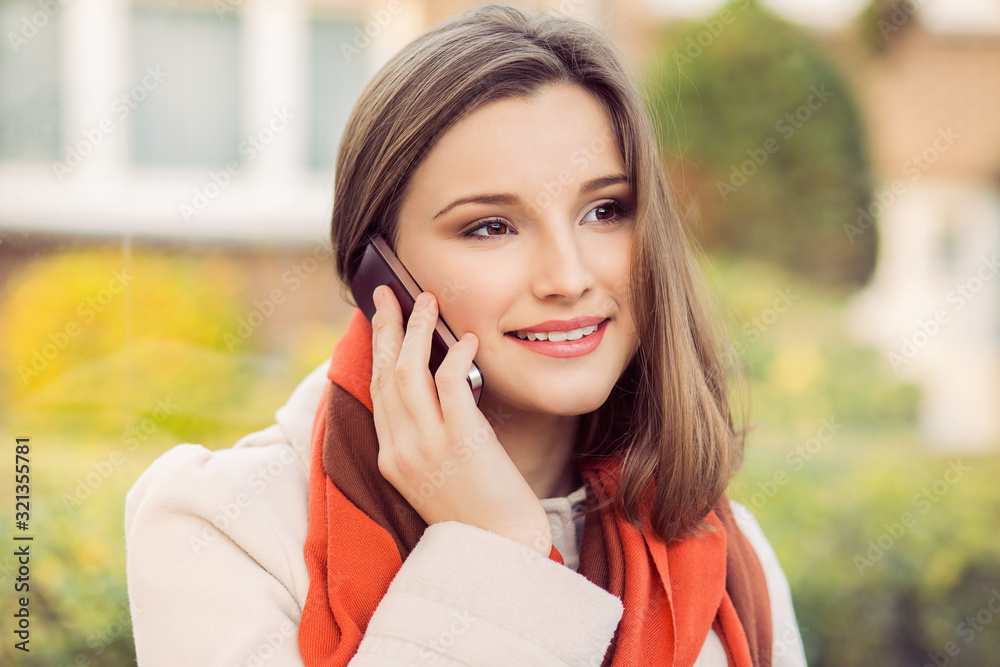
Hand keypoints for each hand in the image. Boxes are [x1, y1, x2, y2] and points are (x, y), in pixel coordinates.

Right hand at [369, 286, 552, 555]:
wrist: (500, 549)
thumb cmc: (478, 511)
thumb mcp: (436, 474)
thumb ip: (427, 435)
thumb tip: (438, 385)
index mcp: (390, 458)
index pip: (377, 391)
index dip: (377, 350)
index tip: (381, 319)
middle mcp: (400, 450)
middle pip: (384, 373)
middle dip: (384, 327)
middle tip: (387, 292)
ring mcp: (427, 446)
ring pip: (408, 372)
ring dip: (416, 330)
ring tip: (426, 300)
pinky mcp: (461, 442)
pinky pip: (451, 385)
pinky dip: (454, 355)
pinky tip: (465, 339)